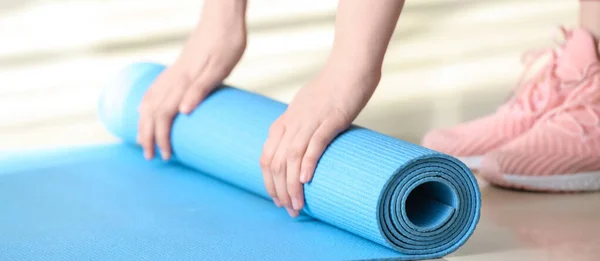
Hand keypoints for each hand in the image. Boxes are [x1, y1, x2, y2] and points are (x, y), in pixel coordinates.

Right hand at [138, 1, 246, 160]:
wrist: (223, 18)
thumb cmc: (226, 42)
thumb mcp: (220, 68)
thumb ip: (201, 88)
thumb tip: (183, 112)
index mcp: (183, 81)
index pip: (163, 116)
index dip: (161, 138)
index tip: (166, 156)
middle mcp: (174, 78)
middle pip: (151, 112)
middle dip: (147, 136)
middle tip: (150, 157)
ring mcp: (173, 72)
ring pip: (149, 101)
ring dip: (144, 123)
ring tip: (143, 139)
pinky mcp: (177, 67)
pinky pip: (154, 89)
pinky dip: (146, 104)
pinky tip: (145, 109)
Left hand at [260, 59, 380, 216]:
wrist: (350, 67)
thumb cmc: (332, 90)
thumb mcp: (306, 111)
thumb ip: (299, 129)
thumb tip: (300, 153)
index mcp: (283, 122)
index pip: (266, 158)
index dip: (270, 184)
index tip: (279, 200)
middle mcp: (291, 123)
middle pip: (275, 163)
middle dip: (280, 191)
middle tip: (291, 210)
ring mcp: (310, 121)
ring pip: (291, 158)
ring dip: (292, 186)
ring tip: (298, 205)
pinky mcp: (330, 119)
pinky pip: (314, 143)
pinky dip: (308, 162)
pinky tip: (307, 180)